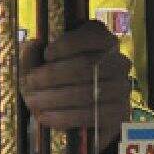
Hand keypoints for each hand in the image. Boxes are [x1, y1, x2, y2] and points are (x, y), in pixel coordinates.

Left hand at [20, 20, 130, 151]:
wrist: (69, 111)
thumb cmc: (52, 79)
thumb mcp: (39, 63)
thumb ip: (32, 52)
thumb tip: (32, 45)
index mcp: (102, 40)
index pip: (93, 35)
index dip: (68, 44)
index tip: (46, 54)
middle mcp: (119, 61)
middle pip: (89, 65)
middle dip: (54, 74)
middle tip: (31, 82)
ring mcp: (123, 89)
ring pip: (89, 93)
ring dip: (56, 98)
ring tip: (33, 101)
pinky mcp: (120, 115)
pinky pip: (93, 117)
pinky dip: (65, 117)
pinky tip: (46, 117)